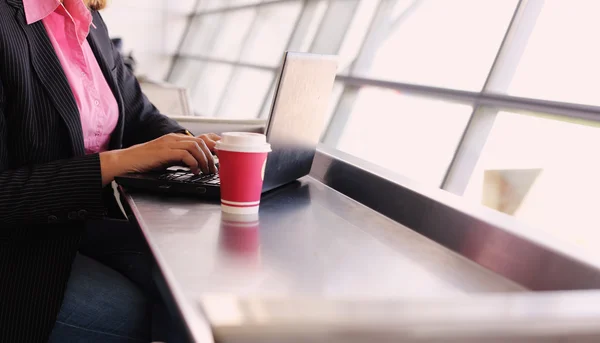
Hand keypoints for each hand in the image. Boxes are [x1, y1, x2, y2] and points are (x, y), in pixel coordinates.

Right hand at [100, 133, 220, 185]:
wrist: (125, 161)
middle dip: (211, 155)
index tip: (221, 157)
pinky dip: (193, 163)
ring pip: (196, 147)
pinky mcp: (164, 152)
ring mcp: (169, 143)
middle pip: (201, 141)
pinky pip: (185, 155)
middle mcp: (174, 138)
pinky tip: (194, 171)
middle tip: (214, 169)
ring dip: (204, 160)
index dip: (214, 146)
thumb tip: (198, 166)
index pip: (201, 137)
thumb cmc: (145, 162)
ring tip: (206, 171)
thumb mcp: (168, 159)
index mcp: (176, 139)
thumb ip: (182, 159)